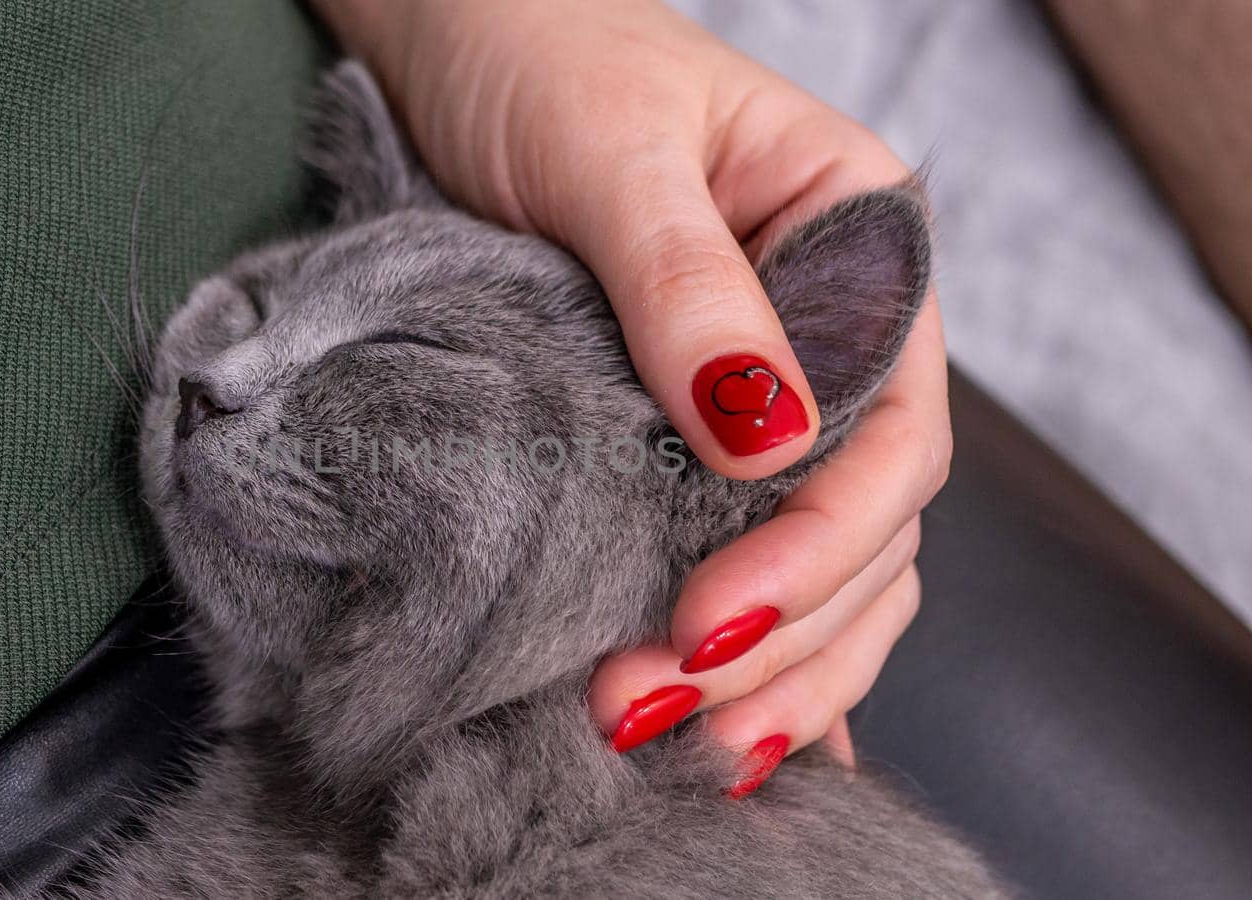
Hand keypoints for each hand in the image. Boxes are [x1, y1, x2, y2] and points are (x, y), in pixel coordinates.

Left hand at [315, 0, 951, 793]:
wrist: (455, 34)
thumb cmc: (541, 56)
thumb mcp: (614, 151)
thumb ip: (689, 285)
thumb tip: (764, 440)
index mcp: (858, 247)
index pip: (892, 433)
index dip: (820, 546)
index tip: (712, 617)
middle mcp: (832, 336)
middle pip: (864, 525)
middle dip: (777, 635)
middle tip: (653, 706)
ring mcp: (765, 393)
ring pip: (821, 564)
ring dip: (762, 669)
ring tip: (667, 741)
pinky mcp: (681, 435)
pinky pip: (747, 554)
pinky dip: (749, 649)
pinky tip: (730, 735)